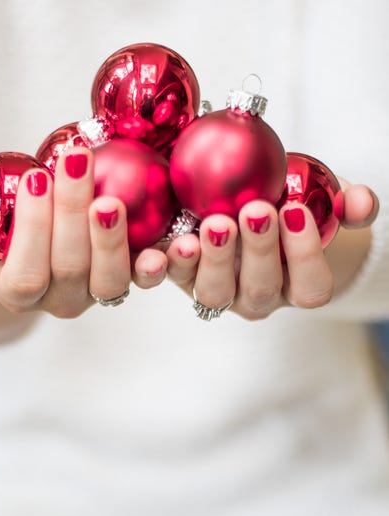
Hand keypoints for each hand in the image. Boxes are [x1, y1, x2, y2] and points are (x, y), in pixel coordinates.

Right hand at [0, 148, 168, 318]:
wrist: (42, 245)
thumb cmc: (7, 231)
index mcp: (20, 292)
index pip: (25, 274)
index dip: (32, 231)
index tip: (36, 177)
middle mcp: (61, 300)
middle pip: (70, 268)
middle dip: (71, 215)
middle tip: (75, 162)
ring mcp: (98, 294)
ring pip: (111, 280)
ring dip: (114, 240)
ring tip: (111, 198)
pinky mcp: (131, 279)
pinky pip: (147, 277)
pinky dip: (160, 262)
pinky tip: (169, 239)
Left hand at [162, 181, 378, 319]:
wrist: (249, 208)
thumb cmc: (293, 208)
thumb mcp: (325, 202)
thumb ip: (349, 204)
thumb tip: (360, 203)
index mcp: (297, 287)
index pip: (310, 287)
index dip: (305, 255)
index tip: (297, 211)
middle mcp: (257, 297)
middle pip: (260, 289)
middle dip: (258, 251)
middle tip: (256, 211)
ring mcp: (220, 292)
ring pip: (215, 293)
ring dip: (215, 259)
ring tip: (215, 224)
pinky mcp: (183, 278)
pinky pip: (173, 280)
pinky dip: (169, 265)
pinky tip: (173, 243)